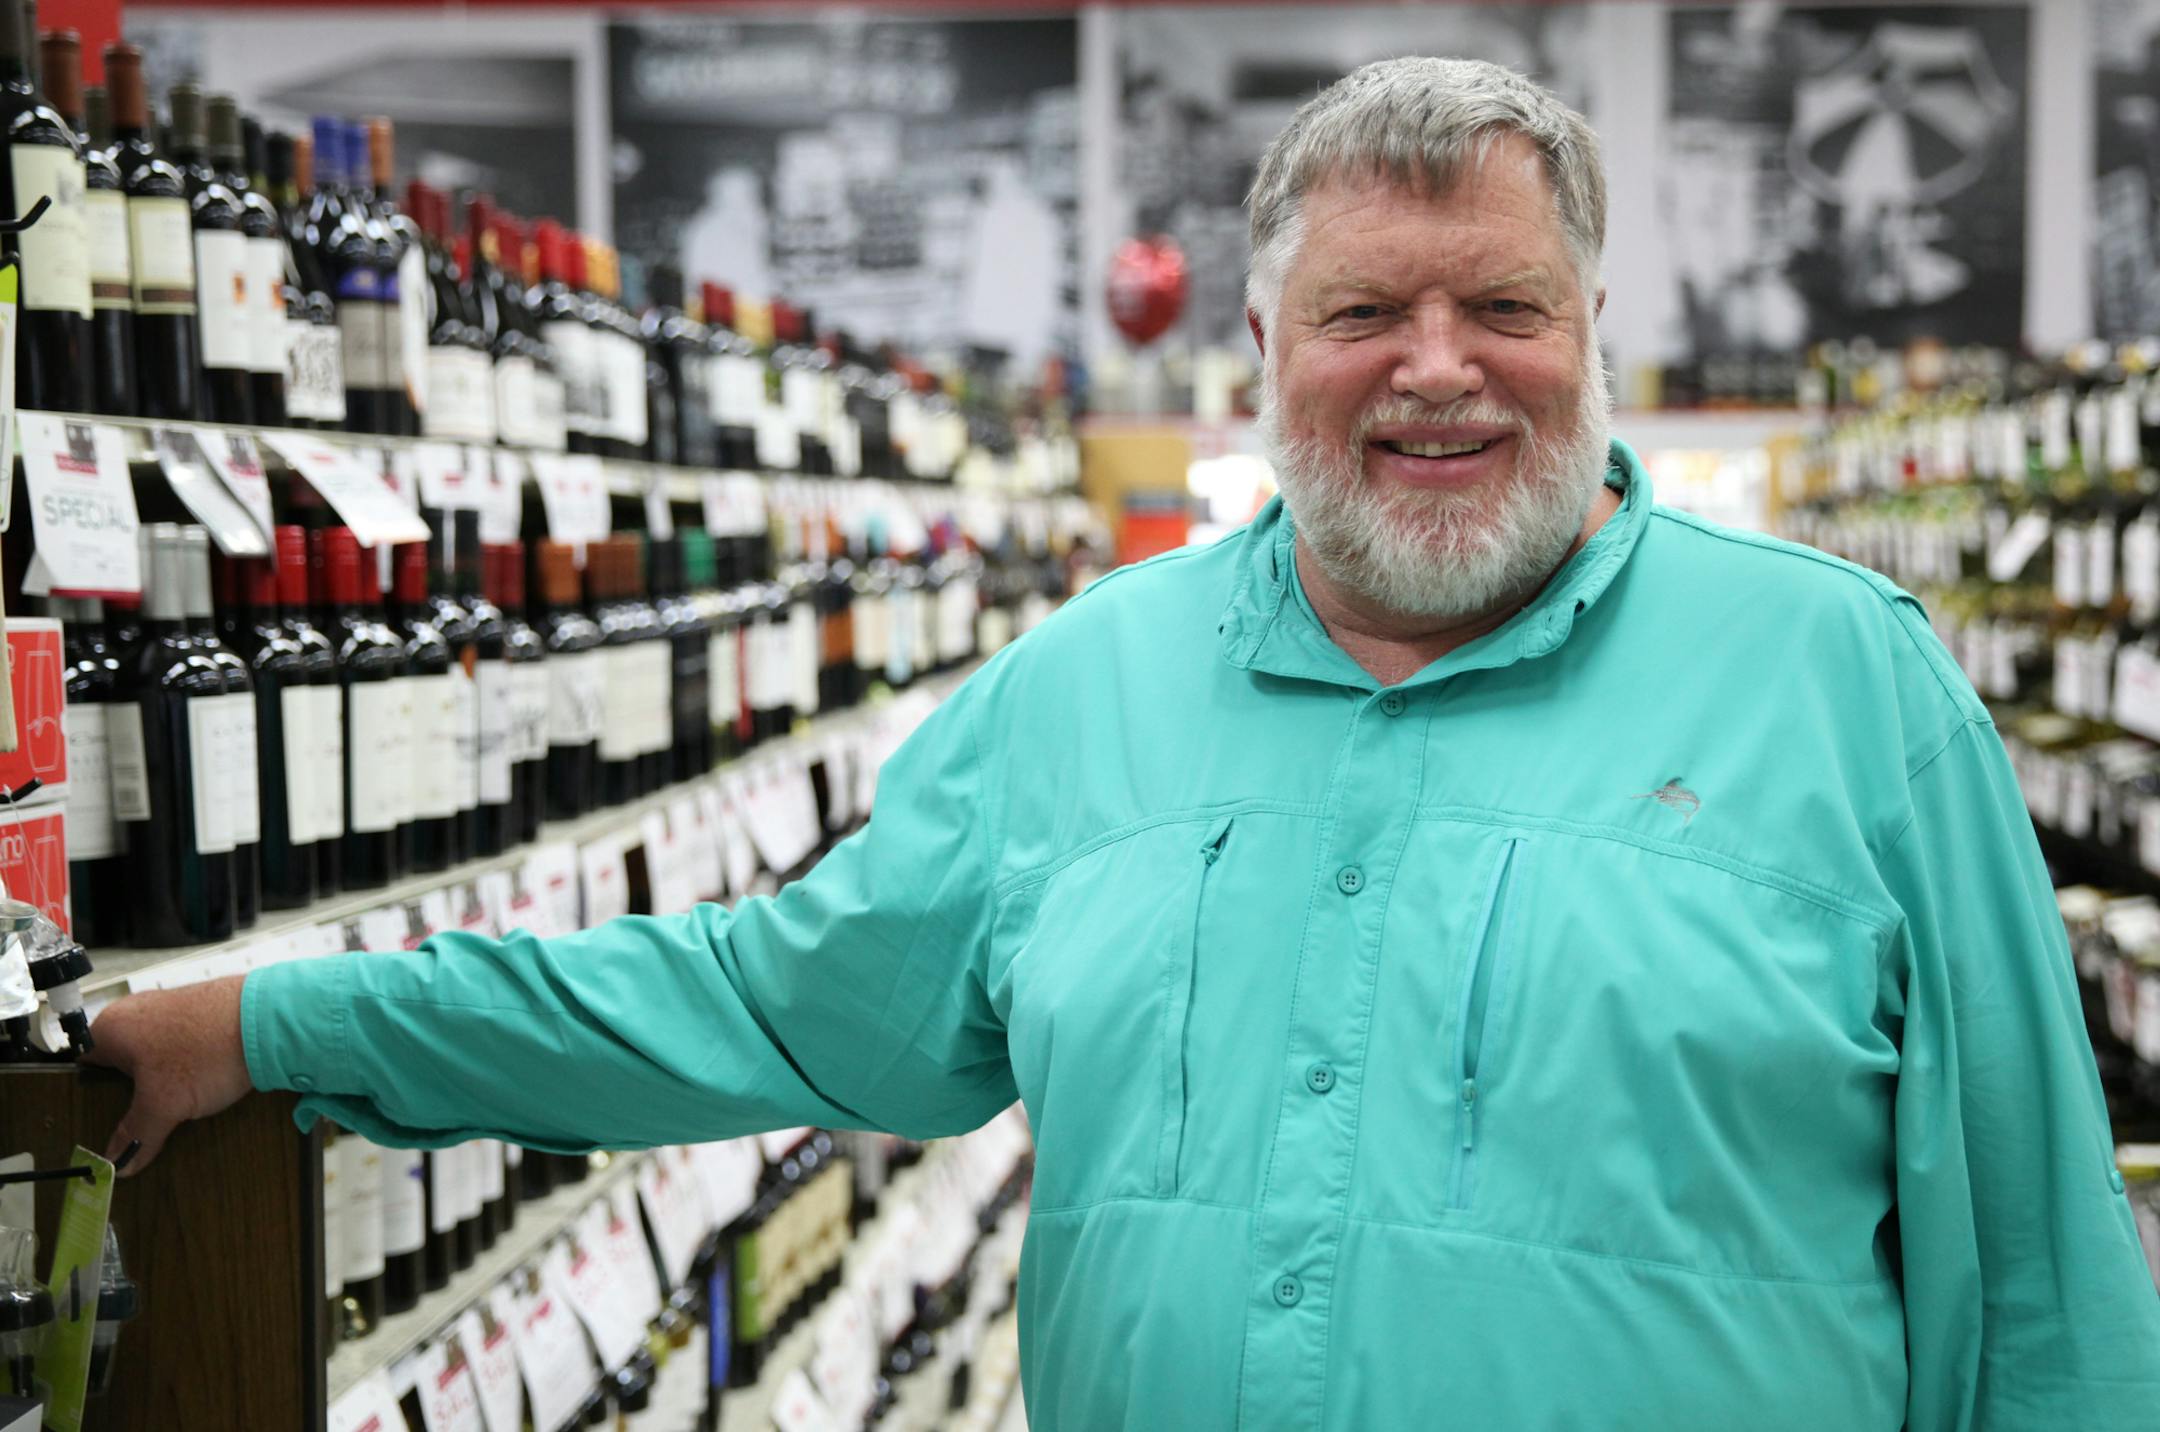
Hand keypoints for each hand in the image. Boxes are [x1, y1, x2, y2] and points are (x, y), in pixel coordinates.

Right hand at [80, 975, 253, 1175]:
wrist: (271, 1019)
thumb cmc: (206, 1050)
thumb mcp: (164, 1103)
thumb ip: (136, 1134)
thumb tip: (117, 1162)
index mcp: (111, 1027)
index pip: (83, 1069)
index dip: (90, 1100)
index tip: (100, 1128)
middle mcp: (136, 1014)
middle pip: (120, 1066)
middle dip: (130, 1098)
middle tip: (136, 1131)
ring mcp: (171, 1012)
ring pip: (154, 1060)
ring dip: (161, 1087)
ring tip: (170, 1117)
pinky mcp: (202, 1016)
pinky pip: (181, 1052)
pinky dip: (186, 1073)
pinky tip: (199, 1094)